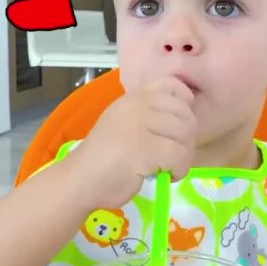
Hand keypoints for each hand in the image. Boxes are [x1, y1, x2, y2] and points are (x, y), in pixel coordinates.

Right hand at [66, 76, 196, 209]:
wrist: (79, 181)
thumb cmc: (103, 158)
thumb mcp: (123, 123)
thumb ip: (146, 114)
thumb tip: (182, 117)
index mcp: (132, 98)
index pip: (170, 84)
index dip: (184, 101)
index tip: (180, 122)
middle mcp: (137, 106)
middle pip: (184, 114)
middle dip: (187, 138)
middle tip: (175, 155)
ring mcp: (140, 125)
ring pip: (185, 136)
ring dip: (184, 156)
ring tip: (169, 168)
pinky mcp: (145, 148)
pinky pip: (179, 156)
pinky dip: (179, 170)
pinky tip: (165, 176)